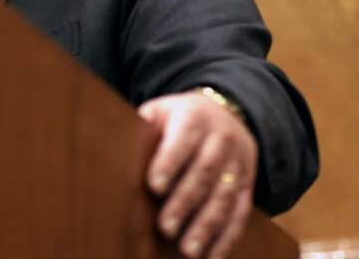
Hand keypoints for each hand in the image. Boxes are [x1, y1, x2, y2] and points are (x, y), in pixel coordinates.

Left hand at [138, 90, 256, 257]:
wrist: (225, 114)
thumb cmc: (179, 120)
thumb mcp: (160, 113)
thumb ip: (142, 129)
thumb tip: (112, 152)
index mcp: (194, 117)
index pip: (183, 139)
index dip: (169, 162)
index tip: (155, 186)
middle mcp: (221, 139)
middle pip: (205, 171)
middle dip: (185, 201)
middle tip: (165, 226)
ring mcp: (237, 164)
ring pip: (224, 197)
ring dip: (207, 226)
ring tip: (188, 250)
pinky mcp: (247, 186)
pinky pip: (240, 214)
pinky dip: (227, 238)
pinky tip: (211, 258)